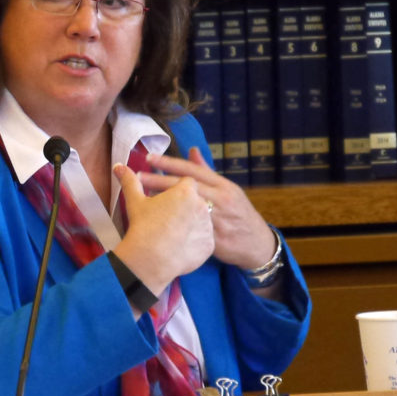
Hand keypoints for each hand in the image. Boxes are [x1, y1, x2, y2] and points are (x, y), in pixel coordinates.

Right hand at [112, 163, 214, 295]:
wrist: (151, 258)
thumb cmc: (143, 226)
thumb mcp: (135, 201)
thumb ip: (130, 181)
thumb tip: (118, 166)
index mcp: (186, 192)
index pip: (187, 183)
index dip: (177, 190)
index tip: (168, 199)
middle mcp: (202, 206)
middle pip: (196, 201)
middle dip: (186, 207)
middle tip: (168, 218)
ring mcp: (207, 226)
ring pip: (202, 220)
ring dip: (192, 223)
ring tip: (174, 233)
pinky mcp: (209, 244)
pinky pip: (204, 240)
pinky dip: (195, 242)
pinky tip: (180, 246)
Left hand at [137, 146, 276, 270]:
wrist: (257, 245)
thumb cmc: (238, 214)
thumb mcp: (228, 190)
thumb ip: (207, 171)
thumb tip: (192, 150)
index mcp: (224, 186)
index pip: (193, 170)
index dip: (170, 163)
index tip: (150, 158)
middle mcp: (221, 199)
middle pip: (186, 187)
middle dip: (160, 180)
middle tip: (139, 175)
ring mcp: (218, 219)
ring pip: (186, 207)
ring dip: (163, 201)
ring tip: (141, 196)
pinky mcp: (213, 239)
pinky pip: (190, 230)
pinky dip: (173, 224)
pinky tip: (156, 221)